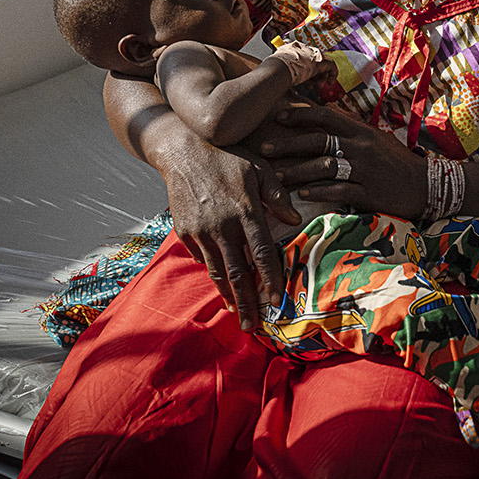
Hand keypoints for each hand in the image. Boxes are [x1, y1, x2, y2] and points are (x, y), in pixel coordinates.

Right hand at [154, 129, 299, 330]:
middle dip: (247, 302)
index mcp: (246, 211)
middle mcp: (223, 225)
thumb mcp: (258, 169)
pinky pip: (203, 259)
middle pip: (238, 273)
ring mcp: (202, 231)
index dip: (270, 279)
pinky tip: (222, 286)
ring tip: (237, 314)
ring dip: (228, 296)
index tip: (276, 299)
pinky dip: (213, 273)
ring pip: (218, 272)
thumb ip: (277, 195)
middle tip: (253, 325)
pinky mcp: (185, 233)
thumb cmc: (226, 160)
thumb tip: (296, 218)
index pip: (261, 253)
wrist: (182, 153)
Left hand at [259, 106, 426, 220]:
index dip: (300, 115)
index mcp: (361, 130)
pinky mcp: (369, 192)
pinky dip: (319, 192)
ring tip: (276, 176)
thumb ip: (351, 131)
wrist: (428, 185)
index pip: (325, 116)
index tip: (278, 117)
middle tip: (263, 148)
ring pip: (324, 167)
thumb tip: (323, 122)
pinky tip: (302, 195)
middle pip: (317, 141)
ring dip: (297, 172)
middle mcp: (361, 147)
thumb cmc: (397, 162)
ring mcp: (365, 169)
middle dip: (287, 144)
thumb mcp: (376, 140)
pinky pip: (339, 190)